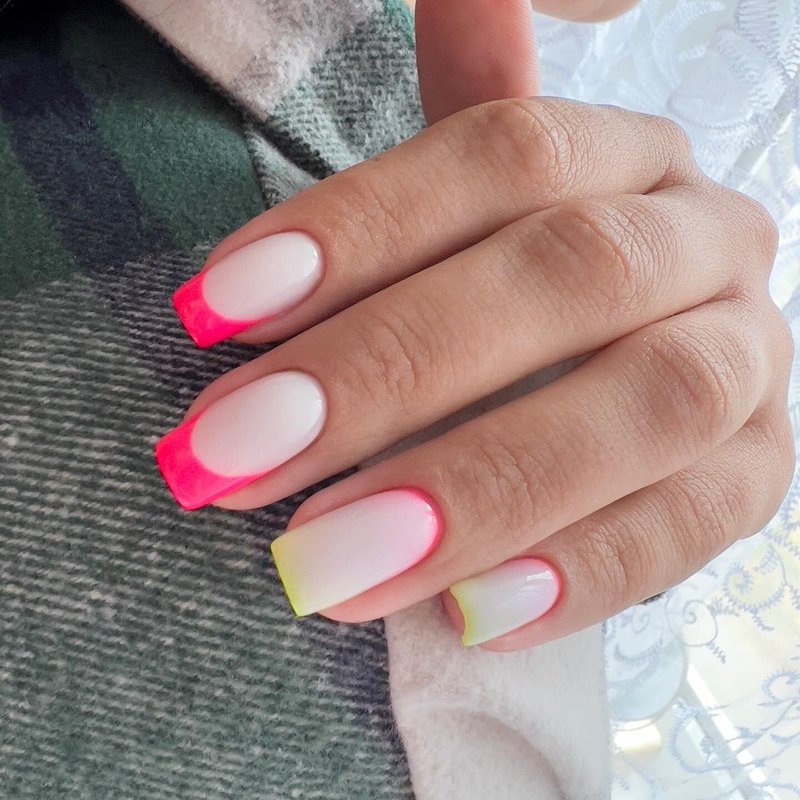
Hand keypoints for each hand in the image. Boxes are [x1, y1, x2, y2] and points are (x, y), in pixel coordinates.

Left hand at [155, 1, 792, 650]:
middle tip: (236, 459)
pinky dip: (579, 573)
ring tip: (332, 564)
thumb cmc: (524, 279)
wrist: (644, 353)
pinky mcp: (755, 477)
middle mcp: (704, 245)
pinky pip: (687, 530)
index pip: (498, 155)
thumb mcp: (485, 198)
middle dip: (390, 374)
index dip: (352, 230)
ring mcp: (747, 366)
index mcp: (629, 159)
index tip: (212, 313)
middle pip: (562, 280)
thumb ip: (470, 109)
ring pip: (640, 411)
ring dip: (480, 491)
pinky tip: (467, 616)